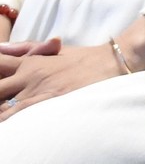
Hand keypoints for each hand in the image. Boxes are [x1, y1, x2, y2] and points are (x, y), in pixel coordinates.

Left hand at [0, 37, 127, 120]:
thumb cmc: (82, 58)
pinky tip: (14, 122)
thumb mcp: (54, 49)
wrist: (109, 62)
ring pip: (4, 105)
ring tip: (9, 111)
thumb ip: (25, 48)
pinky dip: (11, 118)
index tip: (4, 82)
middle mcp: (29, 75)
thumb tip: (0, 47)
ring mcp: (38, 89)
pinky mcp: (49, 101)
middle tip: (4, 100)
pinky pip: (19, 113)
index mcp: (29, 62)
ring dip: (3, 109)